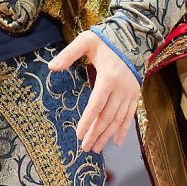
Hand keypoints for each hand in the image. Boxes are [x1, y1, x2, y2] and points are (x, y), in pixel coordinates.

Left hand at [52, 31, 141, 151]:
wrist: (133, 37)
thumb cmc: (107, 39)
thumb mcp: (86, 41)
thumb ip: (68, 54)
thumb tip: (51, 67)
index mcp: (108, 77)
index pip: (96, 105)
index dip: (88, 121)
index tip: (79, 135)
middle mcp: (121, 88)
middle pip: (107, 116)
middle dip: (96, 134)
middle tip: (85, 148)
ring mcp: (130, 93)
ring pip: (118, 119)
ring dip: (107, 135)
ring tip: (96, 148)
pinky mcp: (135, 94)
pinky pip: (130, 116)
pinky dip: (123, 130)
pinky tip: (116, 143)